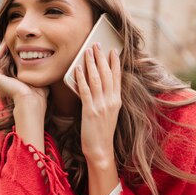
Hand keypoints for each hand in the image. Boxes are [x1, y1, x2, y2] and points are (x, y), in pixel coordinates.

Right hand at [0, 41, 47, 149]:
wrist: (31, 100)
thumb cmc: (38, 94)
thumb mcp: (39, 79)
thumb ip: (39, 72)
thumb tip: (47, 64)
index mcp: (13, 84)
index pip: (11, 66)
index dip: (15, 55)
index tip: (22, 45)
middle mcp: (4, 82)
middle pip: (4, 62)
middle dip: (8, 50)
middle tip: (14, 40)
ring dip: (3, 49)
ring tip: (10, 40)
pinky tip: (6, 44)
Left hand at [75, 43, 121, 166]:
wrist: (101, 150)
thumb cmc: (102, 132)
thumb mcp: (109, 113)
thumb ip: (106, 98)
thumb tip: (98, 84)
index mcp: (117, 101)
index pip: (117, 77)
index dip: (115, 62)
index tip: (113, 50)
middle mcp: (111, 101)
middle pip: (107, 74)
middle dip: (102, 57)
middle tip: (97, 44)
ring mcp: (101, 106)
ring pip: (96, 79)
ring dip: (92, 63)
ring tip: (88, 51)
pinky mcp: (90, 111)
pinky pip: (85, 91)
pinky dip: (81, 78)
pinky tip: (78, 69)